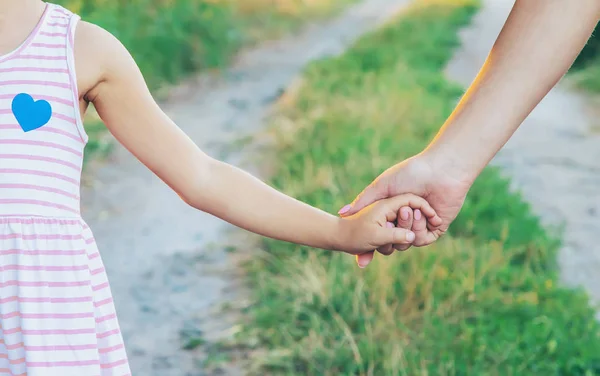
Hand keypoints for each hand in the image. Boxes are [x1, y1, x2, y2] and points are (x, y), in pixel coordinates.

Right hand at [340, 152, 472, 254]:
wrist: (440, 171)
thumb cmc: (409, 174)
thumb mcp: (381, 187)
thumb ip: (363, 201)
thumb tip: (341, 213)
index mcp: (391, 211)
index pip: (377, 233)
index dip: (368, 246)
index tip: (360, 259)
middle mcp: (404, 220)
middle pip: (391, 241)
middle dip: (389, 236)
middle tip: (390, 222)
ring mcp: (420, 225)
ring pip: (406, 241)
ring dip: (406, 229)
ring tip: (410, 211)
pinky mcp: (435, 228)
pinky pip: (422, 239)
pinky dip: (419, 231)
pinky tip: (425, 215)